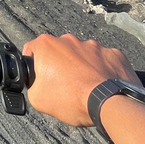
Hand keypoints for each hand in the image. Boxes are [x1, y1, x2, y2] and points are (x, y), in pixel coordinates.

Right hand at [22, 34, 140, 125]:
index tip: (39, 77)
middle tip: (62, 85)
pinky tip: (100, 84)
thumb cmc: (71, 98)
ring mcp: (93, 45)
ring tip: (84, 86)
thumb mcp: (37, 99)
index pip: (32, 49)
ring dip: (80, 66)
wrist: (108, 104)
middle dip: (58, 65)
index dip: (33, 65)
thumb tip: (39, 86)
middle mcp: (69, 40)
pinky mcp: (113, 54)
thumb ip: (33, 86)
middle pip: (58, 51)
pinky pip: (103, 60)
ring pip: (81, 54)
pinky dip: (101, 70)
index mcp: (46, 45)